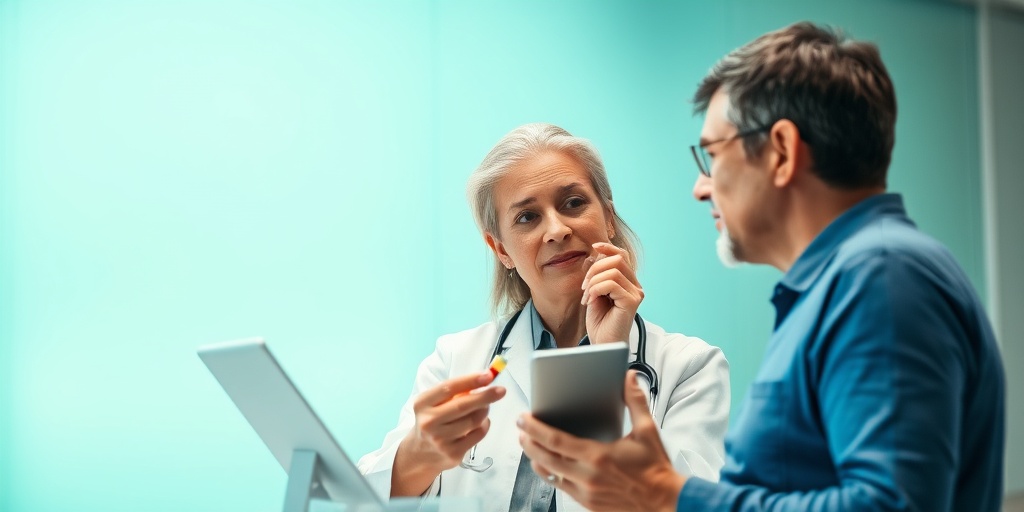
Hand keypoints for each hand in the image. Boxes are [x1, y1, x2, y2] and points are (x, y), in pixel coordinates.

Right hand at [392, 371, 505, 495]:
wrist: (421, 454)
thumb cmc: (433, 421)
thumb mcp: (434, 403)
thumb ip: (456, 392)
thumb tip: (485, 378)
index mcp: (423, 404)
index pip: (449, 388)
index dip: (470, 380)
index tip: (488, 375)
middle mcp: (429, 422)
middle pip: (463, 405)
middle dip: (485, 396)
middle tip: (501, 390)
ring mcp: (440, 439)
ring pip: (473, 421)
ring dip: (484, 411)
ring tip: (485, 407)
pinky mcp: (453, 453)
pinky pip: (478, 434)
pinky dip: (484, 425)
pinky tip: (481, 422)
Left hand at [517, 370, 684, 511]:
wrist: (666, 502)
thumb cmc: (656, 467)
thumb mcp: (647, 431)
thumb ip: (635, 401)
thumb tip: (629, 376)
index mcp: (598, 455)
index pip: (556, 441)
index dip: (535, 429)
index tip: (523, 418)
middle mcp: (588, 476)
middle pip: (546, 458)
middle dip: (529, 442)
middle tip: (520, 429)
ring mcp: (586, 493)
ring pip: (550, 475)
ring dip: (536, 459)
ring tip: (529, 445)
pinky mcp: (589, 504)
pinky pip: (562, 488)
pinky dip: (552, 475)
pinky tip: (549, 466)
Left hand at [582, 242, 643, 344]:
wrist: (603, 344)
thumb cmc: (599, 321)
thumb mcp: (594, 292)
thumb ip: (596, 274)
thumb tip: (593, 253)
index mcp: (628, 282)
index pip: (622, 255)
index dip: (608, 248)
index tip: (593, 247)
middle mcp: (636, 286)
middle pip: (617, 259)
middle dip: (595, 269)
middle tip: (583, 287)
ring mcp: (636, 293)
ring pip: (613, 271)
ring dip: (593, 282)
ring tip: (586, 297)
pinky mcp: (632, 301)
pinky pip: (611, 283)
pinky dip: (596, 289)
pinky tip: (590, 301)